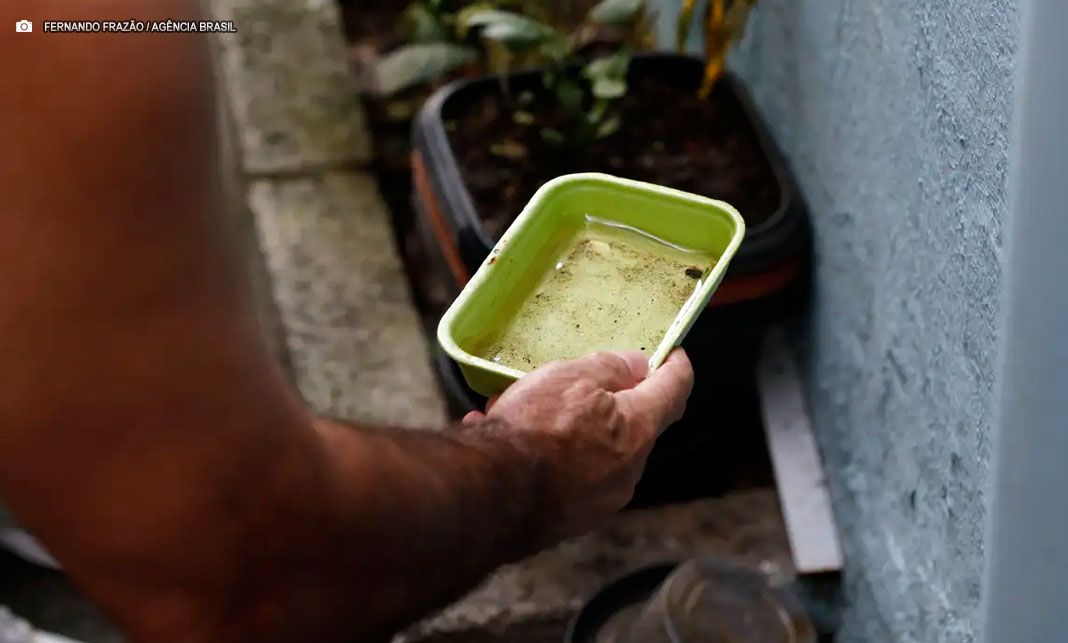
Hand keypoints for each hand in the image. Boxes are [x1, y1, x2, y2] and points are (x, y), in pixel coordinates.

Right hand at [463, 349, 693, 543]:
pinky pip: (566, 476)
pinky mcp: (571, 519)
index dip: (676, 367)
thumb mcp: (572, 378)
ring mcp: (601, 500)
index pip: (675, 390)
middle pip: (631, 425)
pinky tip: (506, 441)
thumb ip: (610, 368)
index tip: (673, 354)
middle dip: (607, 402)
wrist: (491, 497)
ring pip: (593, 451)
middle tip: (575, 381)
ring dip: (568, 429)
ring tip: (521, 411)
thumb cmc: (535, 429)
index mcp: (638, 429)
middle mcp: (629, 470)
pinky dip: (547, 457)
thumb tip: (637, 366)